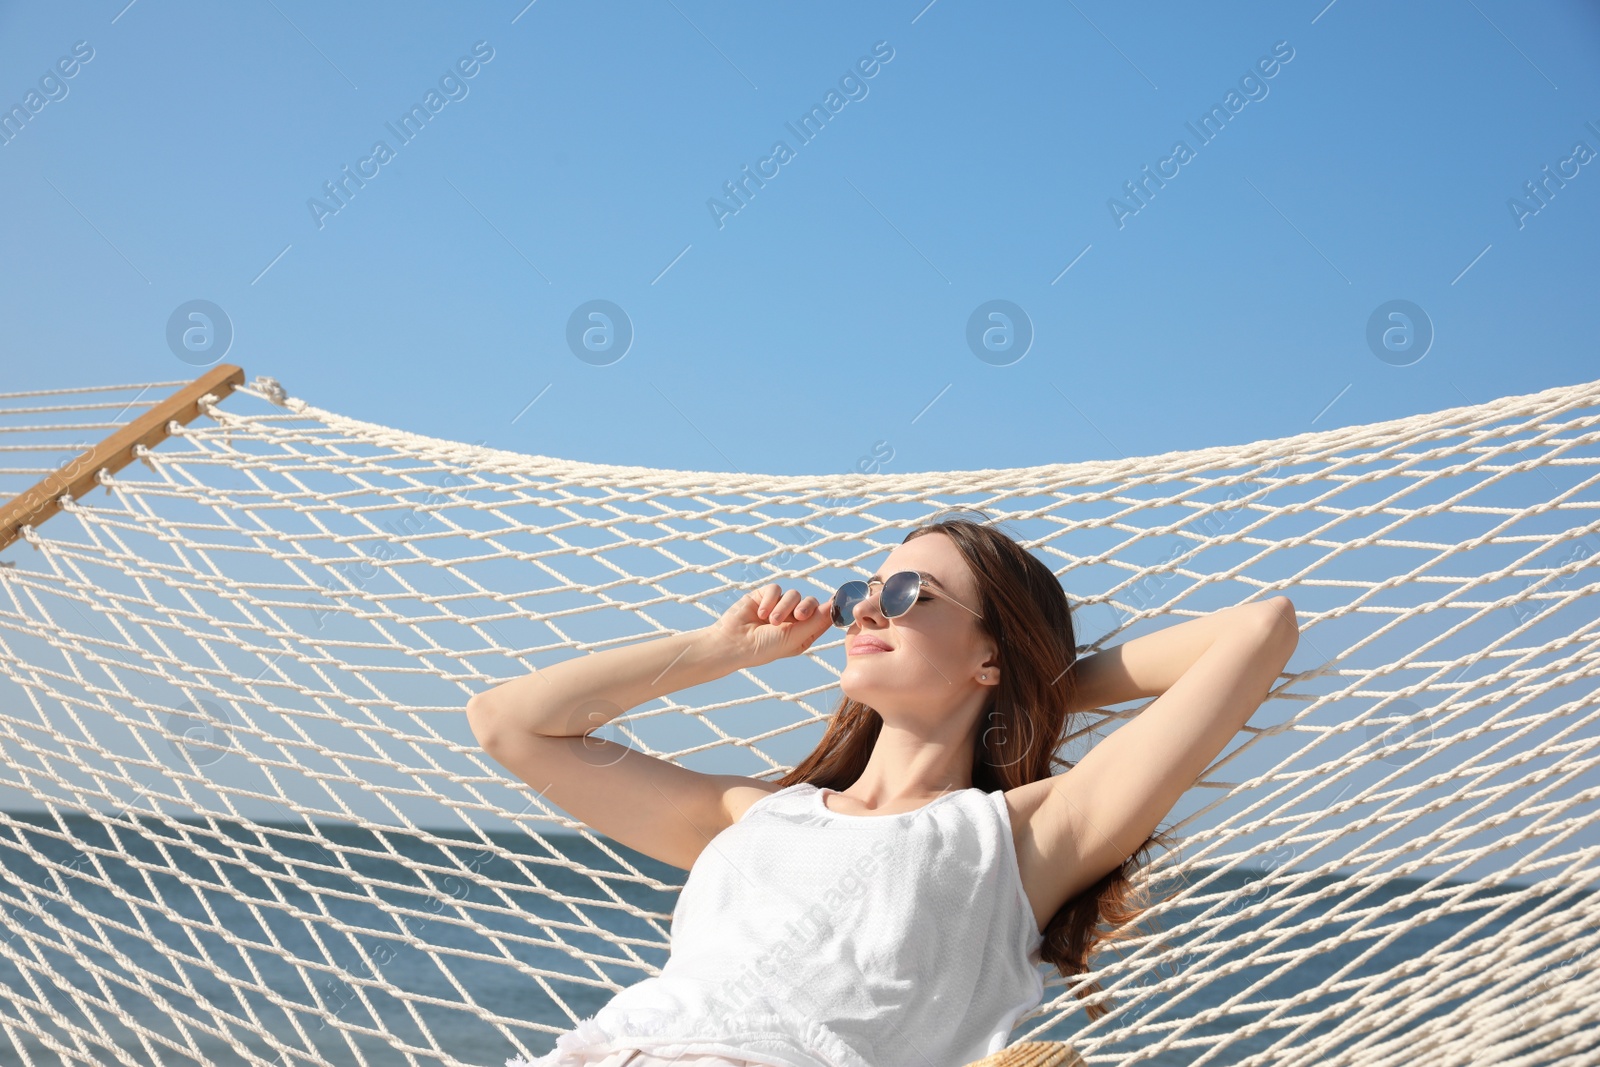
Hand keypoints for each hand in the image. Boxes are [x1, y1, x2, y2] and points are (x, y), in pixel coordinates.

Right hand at [709, 582, 834, 666]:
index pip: (822, 616)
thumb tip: (834, 606)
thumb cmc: (765, 647)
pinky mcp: (764, 596)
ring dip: (783, 607)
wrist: (734, 643)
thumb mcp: (794, 637)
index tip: (839, 600)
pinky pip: (776, 589)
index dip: (830, 608)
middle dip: (806, 607)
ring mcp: (778, 606)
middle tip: (797, 616)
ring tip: (771, 621)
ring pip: (793, 594)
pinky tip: (760, 614)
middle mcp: (792, 619)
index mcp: (803, 632)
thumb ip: (815, 621)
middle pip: (810, 602)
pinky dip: (769, 600)